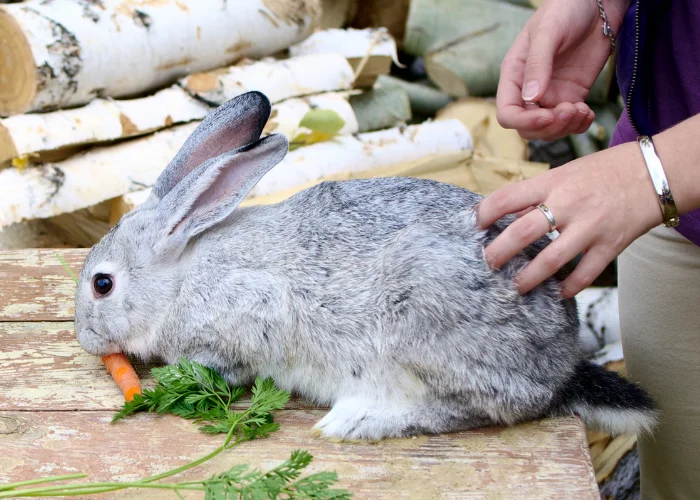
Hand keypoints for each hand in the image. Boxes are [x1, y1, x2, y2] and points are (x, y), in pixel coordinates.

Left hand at [476, 142, 662, 298]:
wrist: (654, 172)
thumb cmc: (603, 171)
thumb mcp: (565, 173)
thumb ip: (538, 194)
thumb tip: (507, 215)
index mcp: (552, 182)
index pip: (508, 197)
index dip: (484, 213)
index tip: (473, 226)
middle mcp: (568, 203)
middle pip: (523, 231)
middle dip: (499, 252)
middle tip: (487, 264)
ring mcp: (590, 226)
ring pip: (552, 259)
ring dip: (529, 277)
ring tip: (515, 287)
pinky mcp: (611, 244)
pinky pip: (586, 273)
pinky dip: (569, 287)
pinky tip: (558, 293)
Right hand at [496, 0, 627, 140]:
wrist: (596, 4)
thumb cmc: (565, 10)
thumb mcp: (548, 33)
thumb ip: (538, 64)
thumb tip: (531, 98)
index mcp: (514, 76)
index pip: (508, 113)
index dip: (523, 122)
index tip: (547, 116)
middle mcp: (528, 91)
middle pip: (527, 128)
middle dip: (548, 127)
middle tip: (571, 110)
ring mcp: (551, 96)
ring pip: (549, 130)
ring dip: (566, 128)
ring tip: (583, 110)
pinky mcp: (572, 97)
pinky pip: (570, 123)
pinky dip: (579, 125)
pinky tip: (588, 113)